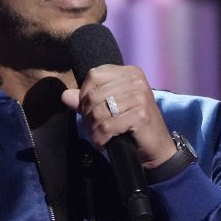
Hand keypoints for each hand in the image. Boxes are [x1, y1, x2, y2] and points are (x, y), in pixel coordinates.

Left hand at [61, 65, 175, 166]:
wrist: (156, 148)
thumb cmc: (132, 127)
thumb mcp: (109, 109)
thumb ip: (87, 101)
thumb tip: (65, 95)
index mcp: (129, 73)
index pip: (93, 76)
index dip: (84, 96)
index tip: (90, 112)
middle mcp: (136, 80)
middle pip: (93, 95)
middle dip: (88, 117)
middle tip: (95, 129)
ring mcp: (140, 97)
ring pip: (98, 112)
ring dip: (94, 130)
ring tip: (100, 137)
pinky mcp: (140, 115)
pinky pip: (107, 126)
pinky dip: (101, 138)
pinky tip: (105, 143)